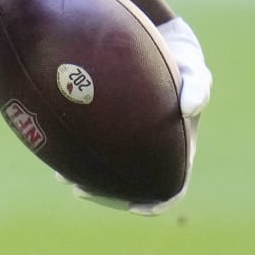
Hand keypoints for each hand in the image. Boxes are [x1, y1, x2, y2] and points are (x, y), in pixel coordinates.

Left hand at [70, 16, 211, 214]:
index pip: (172, 189)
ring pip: (108, 174)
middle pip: (131, 188)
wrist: (164, 45)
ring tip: (63, 179)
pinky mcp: (112, 128)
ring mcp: (130, 142)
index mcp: (178, 151)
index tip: (135, 209)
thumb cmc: (182, 62)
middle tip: (81, 191)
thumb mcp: (195, 71)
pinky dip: (78, 157)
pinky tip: (57, 156)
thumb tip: (189, 107)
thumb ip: (196, 88)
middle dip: (107, 196)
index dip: (155, 204)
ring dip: (88, 181)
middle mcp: (152, 152)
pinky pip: (94, 150)